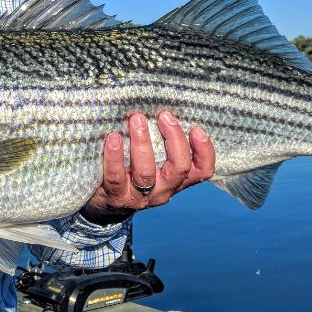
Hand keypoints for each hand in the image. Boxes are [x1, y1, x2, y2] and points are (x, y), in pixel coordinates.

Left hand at [80, 111, 215, 224]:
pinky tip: (113, 137)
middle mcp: (162, 190)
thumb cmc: (133, 172)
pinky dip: (114, 156)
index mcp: (176, 180)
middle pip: (179, 168)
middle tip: (164, 115)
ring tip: (136, 119)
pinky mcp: (115, 196)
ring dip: (142, 143)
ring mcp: (139, 196)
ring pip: (146, 172)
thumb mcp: (154, 161)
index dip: (204, 151)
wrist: (106, 204)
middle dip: (174, 138)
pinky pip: (116, 176)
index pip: (202, 171)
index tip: (196, 128)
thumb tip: (164, 107)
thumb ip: (162, 144)